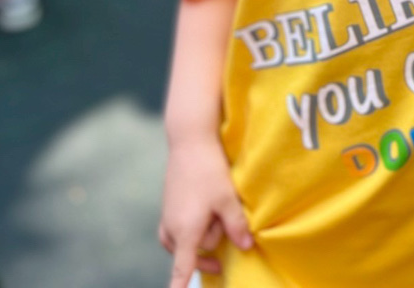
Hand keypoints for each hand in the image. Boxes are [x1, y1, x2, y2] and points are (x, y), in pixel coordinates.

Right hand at [159, 136, 253, 287]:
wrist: (189, 140)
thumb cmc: (208, 169)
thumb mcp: (227, 198)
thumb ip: (237, 225)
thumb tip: (246, 247)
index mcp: (186, 230)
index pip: (182, 269)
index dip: (179, 287)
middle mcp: (172, 228)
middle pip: (193, 253)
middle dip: (211, 242)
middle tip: (221, 216)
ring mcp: (167, 216)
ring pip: (184, 242)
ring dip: (201, 235)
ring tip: (215, 212)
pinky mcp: (167, 206)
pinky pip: (177, 230)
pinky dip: (191, 228)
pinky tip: (204, 210)